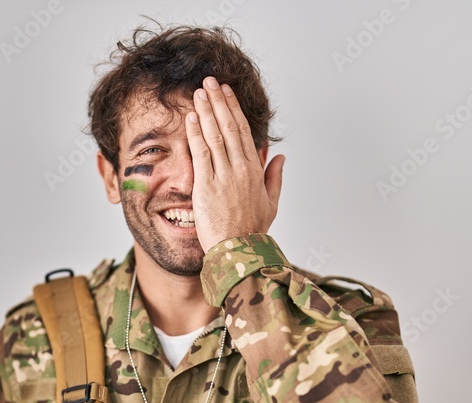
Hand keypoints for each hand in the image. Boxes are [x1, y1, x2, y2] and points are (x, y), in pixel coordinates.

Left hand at [186, 76, 285, 252]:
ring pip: (215, 136)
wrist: (239, 252)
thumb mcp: (270, 203)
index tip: (226, 93)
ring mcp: (223, 177)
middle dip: (218, 102)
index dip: (234, 110)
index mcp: (254, 171)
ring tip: (198, 92)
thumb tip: (279, 155)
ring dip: (206, 111)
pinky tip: (191, 117)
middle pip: (228, 127)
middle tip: (209, 82)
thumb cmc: (252, 231)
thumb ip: (274, 177)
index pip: (243, 132)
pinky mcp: (206, 187)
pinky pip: (201, 154)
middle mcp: (240, 169)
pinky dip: (196, 134)